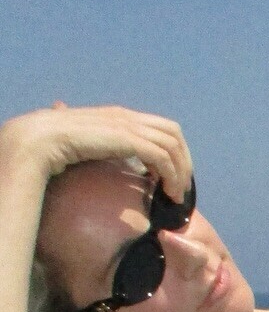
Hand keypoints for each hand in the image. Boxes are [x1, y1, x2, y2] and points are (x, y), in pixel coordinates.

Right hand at [0, 104, 191, 200]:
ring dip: (180, 171)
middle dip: (184, 161)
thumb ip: (105, 147)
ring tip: (176, 194)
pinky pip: (161, 156)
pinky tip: (166, 191)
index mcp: (121, 116)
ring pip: (171, 145)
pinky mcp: (126, 138)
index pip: (162, 127)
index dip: (174, 151)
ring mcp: (127, 125)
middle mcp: (128, 117)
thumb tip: (108, 157)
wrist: (43, 138)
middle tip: (181, 187)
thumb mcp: (90, 144)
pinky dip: (170, 175)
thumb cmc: (58, 144)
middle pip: (173, 133)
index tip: (172, 176)